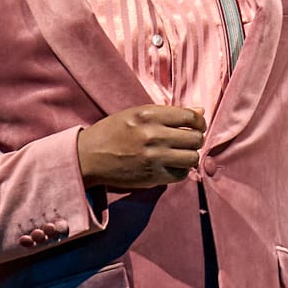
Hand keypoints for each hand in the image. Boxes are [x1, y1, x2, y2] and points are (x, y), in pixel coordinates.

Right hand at [77, 104, 205, 189]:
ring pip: (192, 158)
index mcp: (148, 115)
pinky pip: (181, 174)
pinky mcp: (152, 176)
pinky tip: (171, 165)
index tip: (197, 126)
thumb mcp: (137, 114)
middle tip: (188, 141)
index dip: (199, 122)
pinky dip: (180, 170)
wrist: (87, 157)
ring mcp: (153, 157)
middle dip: (196, 139)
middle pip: (195, 139)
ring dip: (189, 156)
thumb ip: (169, 113)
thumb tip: (200, 111)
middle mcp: (153, 135)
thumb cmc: (112, 132)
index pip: (190, 117)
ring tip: (180, 154)